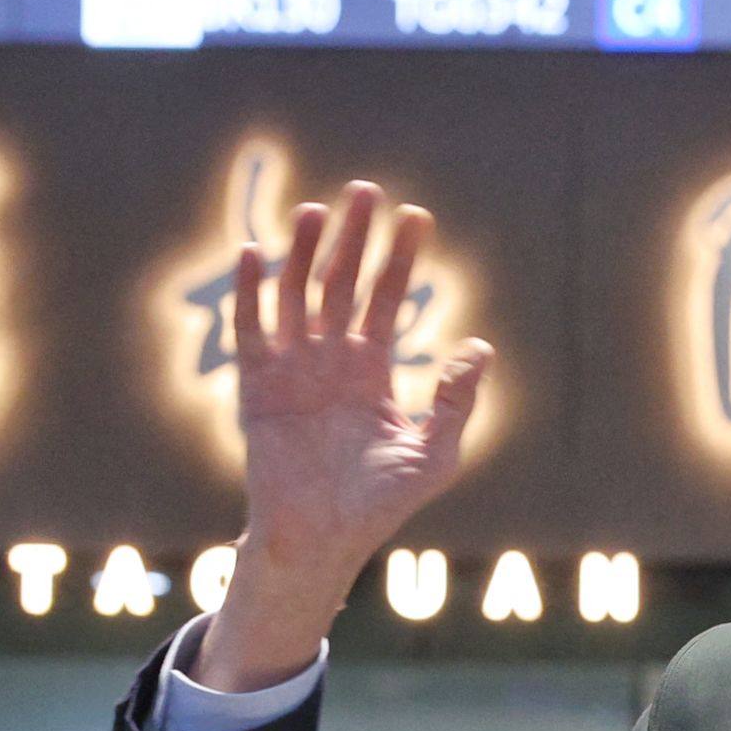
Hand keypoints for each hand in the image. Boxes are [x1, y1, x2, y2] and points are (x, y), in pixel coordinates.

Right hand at [192, 181, 492, 692]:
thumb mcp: (433, 453)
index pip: (386, 299)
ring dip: (306, 253)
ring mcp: (292, 369)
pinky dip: (250, 292)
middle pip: (343, 283)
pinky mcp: (256, 386)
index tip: (417, 217)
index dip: (400, 259)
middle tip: (368, 191)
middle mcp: (330, 360)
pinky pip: (251, 329)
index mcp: (370, 370)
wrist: (324, 539)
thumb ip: (455, 401)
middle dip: (356, 238)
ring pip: (298, 295)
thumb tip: (480, 346)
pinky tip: (256, 253)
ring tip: (318, 211)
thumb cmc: (381, 505)